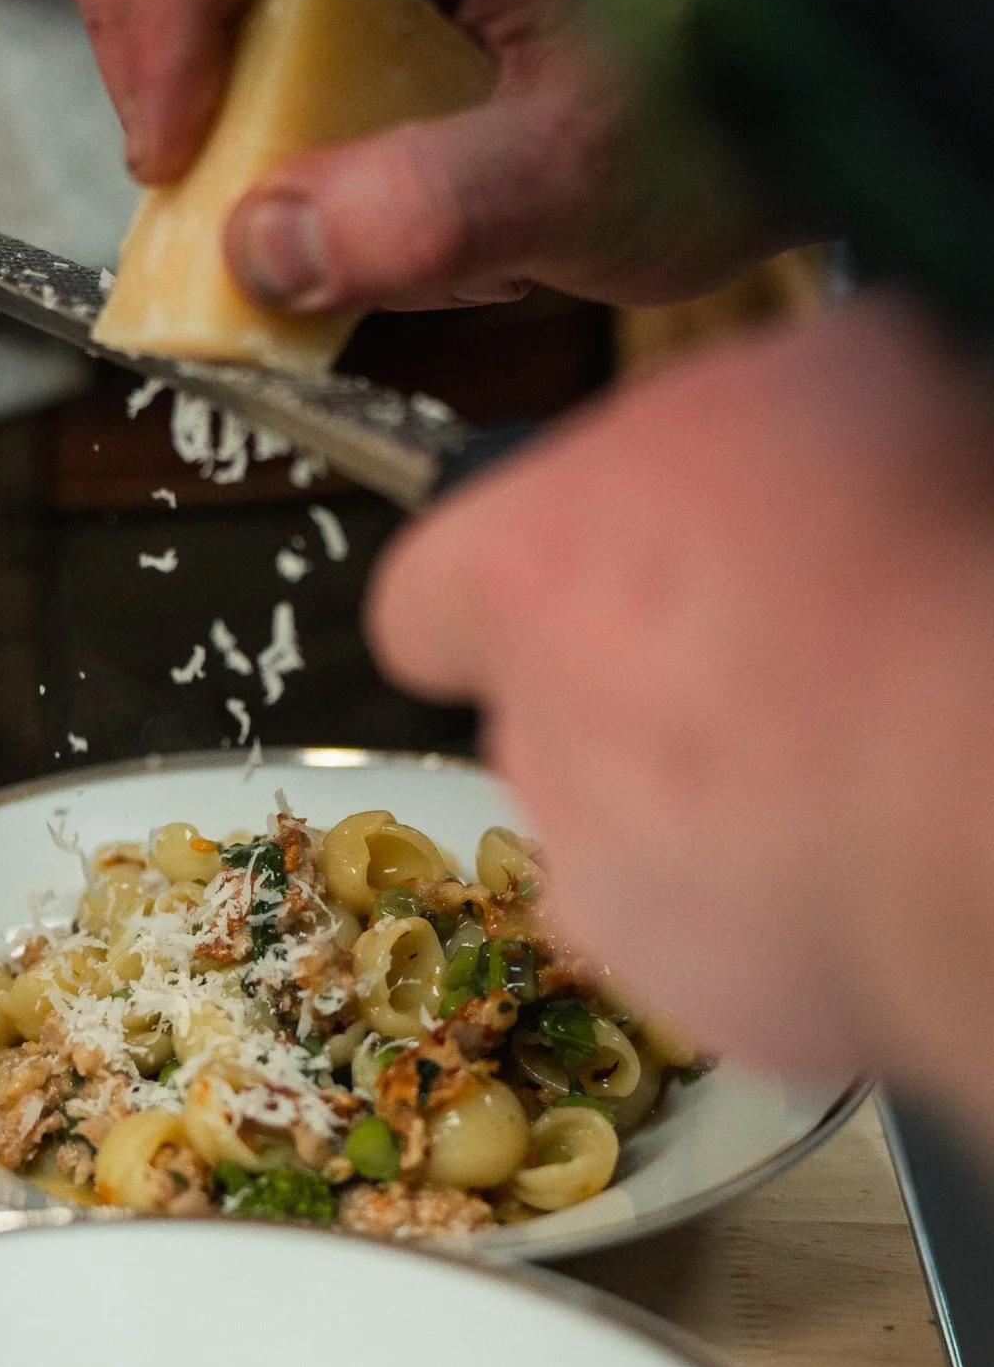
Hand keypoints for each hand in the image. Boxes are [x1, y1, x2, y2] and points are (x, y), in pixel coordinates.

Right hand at [69, 0, 799, 313]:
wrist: (799, 148)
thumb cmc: (727, 125)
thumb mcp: (587, 176)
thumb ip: (433, 211)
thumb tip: (263, 248)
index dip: (165, 3)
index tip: (180, 148)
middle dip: (166, 73)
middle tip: (204, 190)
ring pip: (215, 26)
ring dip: (219, 140)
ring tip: (294, 225)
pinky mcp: (384, 63)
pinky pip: (271, 102)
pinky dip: (272, 181)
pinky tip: (349, 234)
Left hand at [368, 293, 993, 1132]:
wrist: (972, 786)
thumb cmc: (899, 552)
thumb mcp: (834, 374)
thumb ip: (735, 418)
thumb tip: (757, 432)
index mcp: (523, 569)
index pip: (426, 597)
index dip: (504, 588)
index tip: (578, 578)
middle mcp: (531, 738)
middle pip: (544, 714)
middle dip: (631, 691)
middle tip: (767, 654)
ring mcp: (606, 886)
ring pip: (623, 837)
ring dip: (701, 801)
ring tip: (835, 756)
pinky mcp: (695, 992)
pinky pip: (714, 936)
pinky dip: (771, 902)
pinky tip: (863, 848)